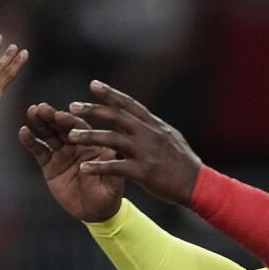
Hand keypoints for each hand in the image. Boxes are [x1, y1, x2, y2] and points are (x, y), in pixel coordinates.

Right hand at [17, 102, 123, 222]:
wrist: (94, 213)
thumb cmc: (107, 196)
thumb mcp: (112, 183)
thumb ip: (110, 167)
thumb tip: (112, 151)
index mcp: (93, 145)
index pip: (80, 129)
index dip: (69, 122)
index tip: (60, 115)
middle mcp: (76, 145)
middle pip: (62, 127)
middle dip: (52, 117)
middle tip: (42, 108)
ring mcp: (62, 153)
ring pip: (49, 135)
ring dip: (40, 123)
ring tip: (32, 111)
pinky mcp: (49, 165)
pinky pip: (39, 151)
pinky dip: (31, 141)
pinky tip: (23, 131)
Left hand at [63, 80, 201, 207]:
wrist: (197, 184)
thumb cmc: (183, 163)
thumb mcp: (170, 138)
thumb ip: (152, 128)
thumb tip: (140, 118)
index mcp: (154, 125)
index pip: (129, 104)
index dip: (110, 94)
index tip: (93, 84)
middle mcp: (149, 134)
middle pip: (116, 116)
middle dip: (93, 110)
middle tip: (71, 106)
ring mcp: (146, 152)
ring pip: (112, 139)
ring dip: (89, 136)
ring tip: (70, 136)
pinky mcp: (144, 172)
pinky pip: (116, 168)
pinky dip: (99, 167)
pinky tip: (83, 169)